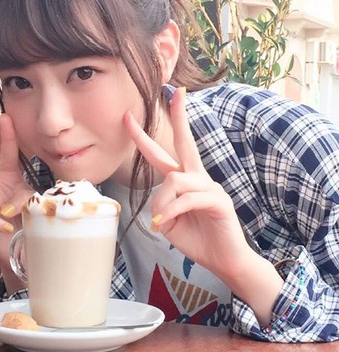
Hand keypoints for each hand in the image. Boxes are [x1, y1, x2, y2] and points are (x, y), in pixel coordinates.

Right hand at [0, 114, 33, 279]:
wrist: (19, 246)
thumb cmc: (25, 218)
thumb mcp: (30, 202)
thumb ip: (24, 197)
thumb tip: (7, 205)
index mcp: (4, 174)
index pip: (5, 151)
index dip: (7, 134)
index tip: (7, 116)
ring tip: (3, 208)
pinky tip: (6, 226)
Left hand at [124, 87, 251, 280]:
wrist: (223, 261)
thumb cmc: (196, 239)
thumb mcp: (168, 222)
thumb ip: (161, 205)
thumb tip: (159, 200)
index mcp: (184, 181)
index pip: (162, 154)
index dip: (144, 137)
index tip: (129, 116)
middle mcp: (197, 178)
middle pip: (186, 142)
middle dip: (179, 116)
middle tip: (175, 91)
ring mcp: (210, 187)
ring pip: (176, 179)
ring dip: (163, 202)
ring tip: (162, 221)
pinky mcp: (219, 201)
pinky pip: (187, 198)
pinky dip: (172, 211)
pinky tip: (165, 223)